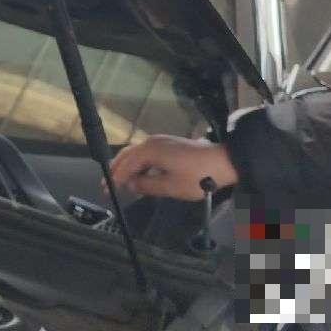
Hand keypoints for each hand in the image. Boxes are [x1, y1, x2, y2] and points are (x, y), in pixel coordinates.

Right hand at [109, 135, 238, 199]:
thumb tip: (131, 185)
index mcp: (150, 150)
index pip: (125, 164)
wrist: (223, 162)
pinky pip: (146, 153)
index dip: (115, 178)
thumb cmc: (198, 176)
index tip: (106, 190)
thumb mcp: (171, 186)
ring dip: (127, 166)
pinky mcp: (169, 145)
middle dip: (116, 169)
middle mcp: (152, 142)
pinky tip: (140, 174)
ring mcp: (161, 141)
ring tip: (121, 181)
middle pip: (127, 154)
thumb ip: (147, 186)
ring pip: (136, 153)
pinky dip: (139, 164)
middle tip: (107, 184)